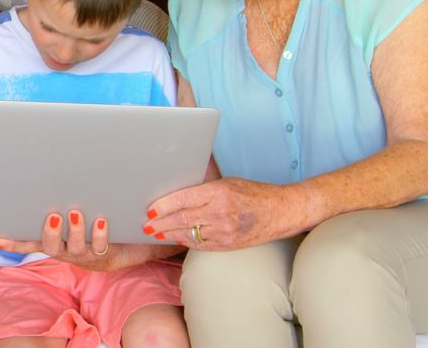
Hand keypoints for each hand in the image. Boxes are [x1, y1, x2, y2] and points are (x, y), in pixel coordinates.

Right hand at [0, 210, 112, 268]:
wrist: (115, 252)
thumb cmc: (84, 231)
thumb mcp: (67, 224)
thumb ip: (53, 210)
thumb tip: (36, 180)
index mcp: (52, 243)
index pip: (28, 244)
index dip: (13, 244)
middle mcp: (64, 251)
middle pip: (51, 247)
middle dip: (50, 233)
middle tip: (53, 216)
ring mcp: (82, 253)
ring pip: (76, 246)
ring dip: (74, 230)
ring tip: (75, 212)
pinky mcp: (101, 254)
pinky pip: (99, 246)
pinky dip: (99, 233)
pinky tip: (100, 220)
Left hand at [144, 177, 312, 250]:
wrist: (281, 212)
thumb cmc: (252, 193)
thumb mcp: (227, 182)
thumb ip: (203, 188)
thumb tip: (176, 192)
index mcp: (218, 193)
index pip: (182, 199)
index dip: (163, 206)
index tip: (150, 209)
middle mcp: (219, 213)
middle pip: (181, 219)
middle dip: (161, 223)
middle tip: (146, 225)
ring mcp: (224, 231)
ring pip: (188, 234)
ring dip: (169, 234)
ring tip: (155, 232)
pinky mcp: (228, 244)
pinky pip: (200, 244)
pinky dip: (185, 241)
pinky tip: (175, 238)